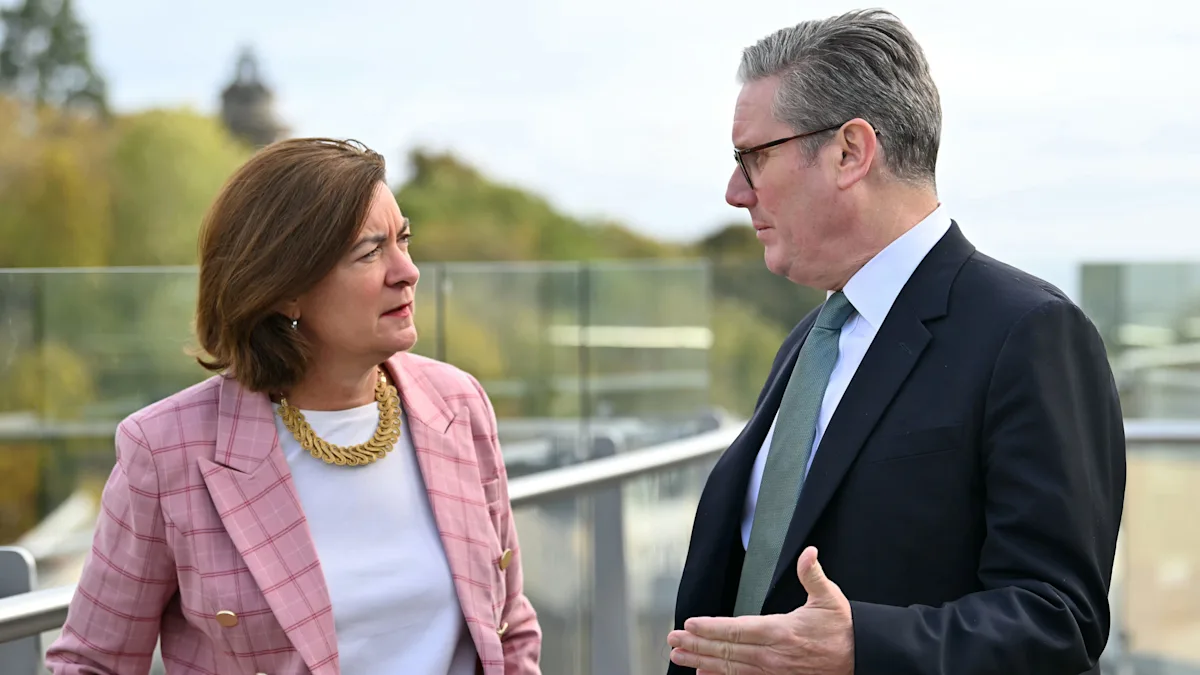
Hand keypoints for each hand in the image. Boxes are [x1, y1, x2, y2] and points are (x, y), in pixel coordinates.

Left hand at [667, 547, 853, 673]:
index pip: (738, 630)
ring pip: (730, 668)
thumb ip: (813, 574)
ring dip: (702, 661)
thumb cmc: (843, 628)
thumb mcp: (829, 597)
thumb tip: (809, 552)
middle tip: (672, 640)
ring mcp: (774, 673)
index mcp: (782, 632)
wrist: (862, 659)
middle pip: (727, 651)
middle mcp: (773, 656)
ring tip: (679, 656)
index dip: (711, 628)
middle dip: (697, 645)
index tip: (689, 624)